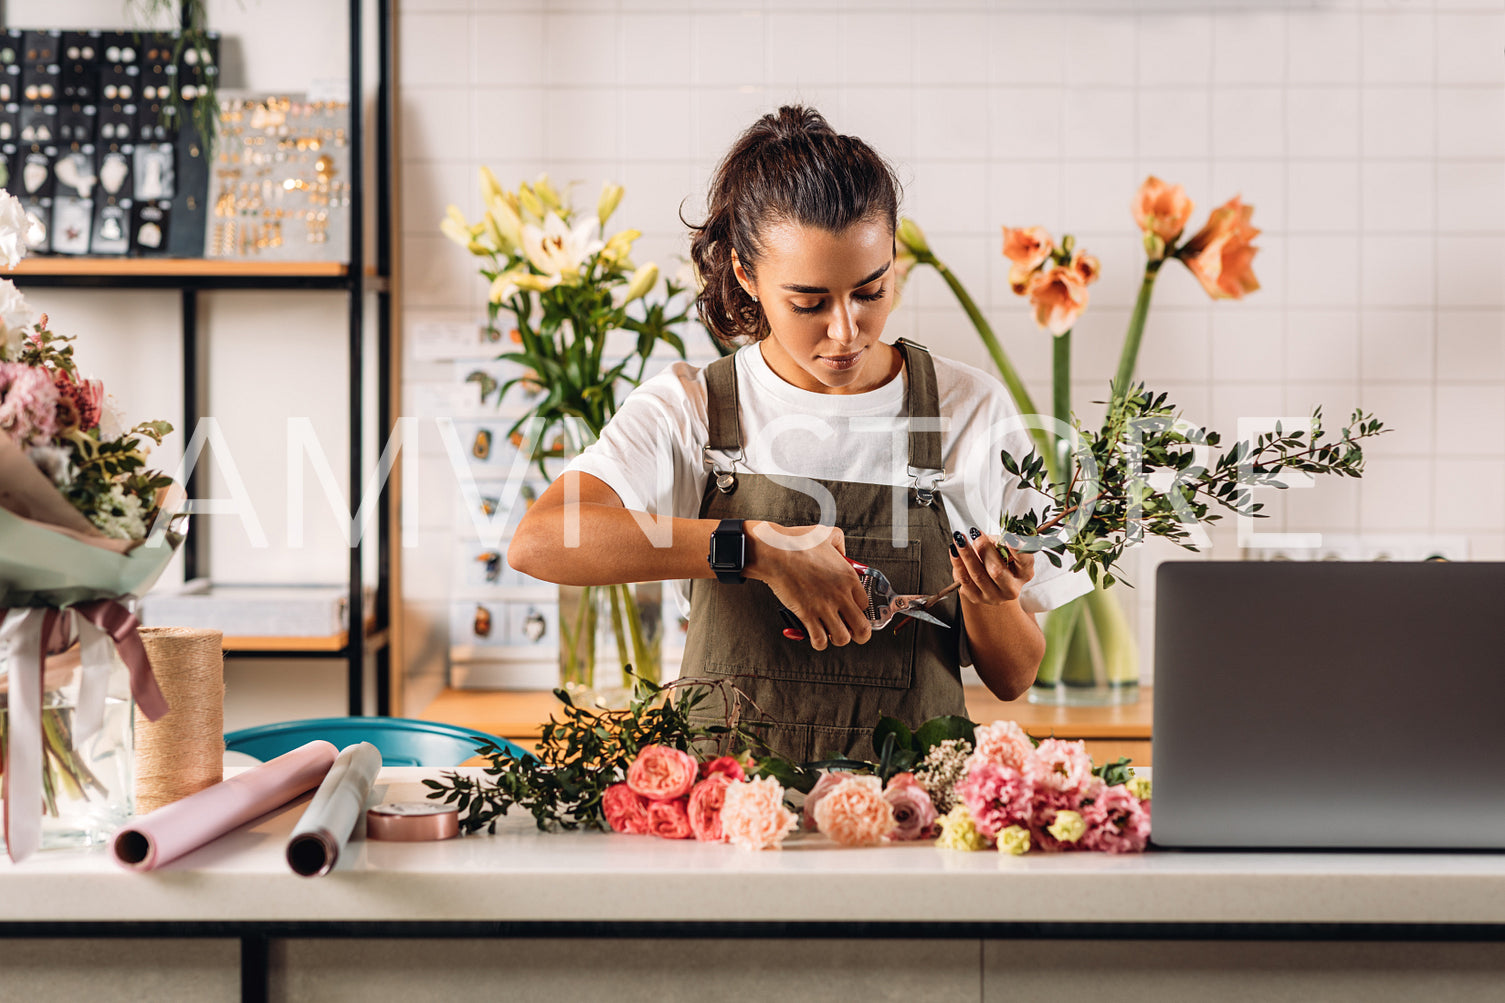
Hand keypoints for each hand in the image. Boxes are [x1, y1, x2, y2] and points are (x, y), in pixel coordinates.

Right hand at [745, 522, 872, 650]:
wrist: (774, 552)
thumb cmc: (796, 542)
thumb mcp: (826, 533)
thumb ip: (839, 542)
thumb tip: (841, 551)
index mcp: (848, 577)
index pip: (865, 604)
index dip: (859, 610)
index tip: (851, 610)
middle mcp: (840, 595)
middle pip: (862, 628)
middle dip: (859, 634)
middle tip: (851, 631)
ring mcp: (824, 607)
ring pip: (843, 638)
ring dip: (838, 639)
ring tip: (832, 633)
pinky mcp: (807, 615)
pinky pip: (820, 640)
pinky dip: (820, 643)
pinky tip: (817, 637)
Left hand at [950, 527, 1034, 606]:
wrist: (989, 579)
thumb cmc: (999, 558)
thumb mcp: (1004, 547)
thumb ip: (998, 542)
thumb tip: (981, 537)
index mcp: (1024, 573)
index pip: (1025, 561)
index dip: (1018, 549)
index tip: (1009, 538)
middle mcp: (1012, 588)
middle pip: (997, 571)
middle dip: (984, 549)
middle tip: (975, 534)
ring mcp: (994, 596)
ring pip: (977, 575)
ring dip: (966, 554)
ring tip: (959, 539)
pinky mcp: (977, 598)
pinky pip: (964, 580)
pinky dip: (958, 564)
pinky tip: (954, 551)